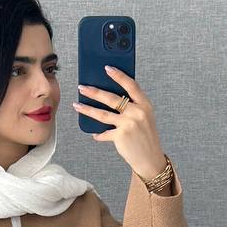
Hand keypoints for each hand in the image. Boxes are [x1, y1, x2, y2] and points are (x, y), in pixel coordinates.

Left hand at [72, 65, 166, 179]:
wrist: (150, 159)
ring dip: (87, 109)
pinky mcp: (121, 136)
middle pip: (112, 98)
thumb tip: (110, 97)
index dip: (119, 75)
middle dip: (94, 91)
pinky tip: (94, 134)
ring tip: (77, 105)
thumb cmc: (145, 136)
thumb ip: (133, 106)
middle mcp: (137, 112)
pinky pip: (104, 133)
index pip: (131, 85)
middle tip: (82, 87)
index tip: (107, 68)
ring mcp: (129, 124)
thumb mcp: (145, 117)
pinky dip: (98, 134)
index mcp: (145, 104)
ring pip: (103, 114)